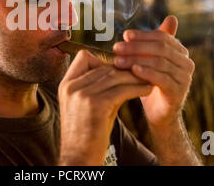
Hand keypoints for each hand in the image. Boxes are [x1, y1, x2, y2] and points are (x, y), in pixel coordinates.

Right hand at [57, 50, 151, 164]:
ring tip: (148, 79)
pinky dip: (137, 88)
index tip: (117, 69)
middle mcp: (72, 86)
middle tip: (142, 71)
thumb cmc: (86, 134)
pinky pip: (122, 89)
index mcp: (66, 84)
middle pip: (104, 66)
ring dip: (135, 77)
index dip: (102, 60)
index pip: (83, 57)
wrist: (79, 157)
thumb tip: (118, 71)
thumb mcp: (85, 105)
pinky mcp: (96, 105)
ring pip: (115, 75)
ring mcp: (82, 95)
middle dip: (125, 69)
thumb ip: (96, 86)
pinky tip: (147, 89)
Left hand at [112, 15, 194, 128]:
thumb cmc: (150, 83)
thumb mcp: (146, 63)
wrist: (159, 113)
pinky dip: (147, 73)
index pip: (162, 36)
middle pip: (160, 48)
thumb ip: (141, 49)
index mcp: (180, 51)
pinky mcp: (179, 91)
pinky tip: (133, 70)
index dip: (143, 35)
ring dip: (137, 59)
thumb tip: (127, 33)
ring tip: (118, 61)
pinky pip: (162, 79)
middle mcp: (186, 62)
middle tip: (117, 48)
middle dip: (136, 46)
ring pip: (159, 62)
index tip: (125, 35)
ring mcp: (184, 77)